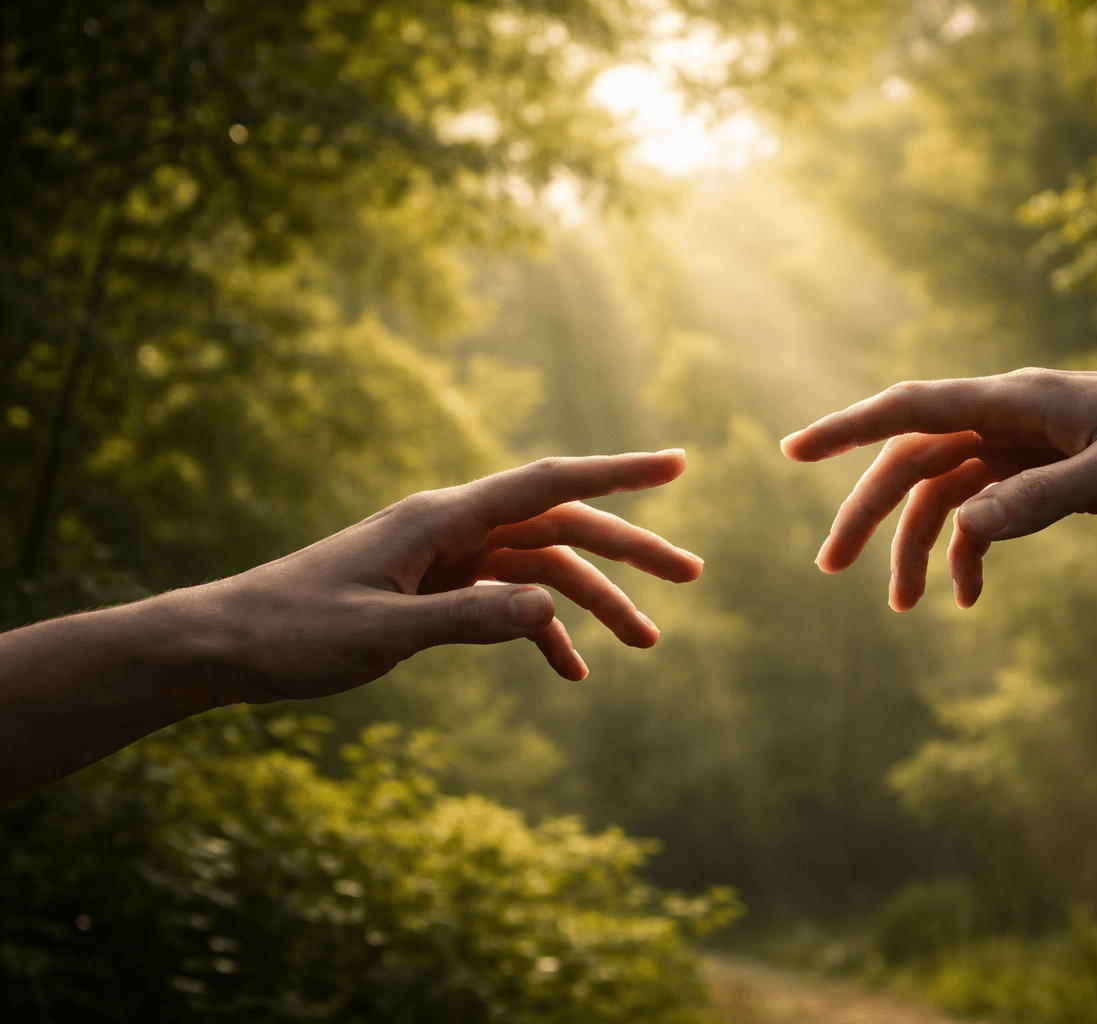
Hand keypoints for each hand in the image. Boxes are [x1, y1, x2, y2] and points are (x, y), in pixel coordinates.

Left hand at [205, 450, 702, 701]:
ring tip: (648, 642)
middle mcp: (455, 528)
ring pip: (544, 566)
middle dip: (630, 549)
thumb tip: (548, 609)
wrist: (229, 644)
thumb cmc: (294, 632)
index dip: (619, 471)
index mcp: (443, 518)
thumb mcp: (382, 632)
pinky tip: (570, 673)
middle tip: (692, 574)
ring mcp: (449, 558)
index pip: (548, 482)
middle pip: (563, 525)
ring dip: (596, 601)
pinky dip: (543, 632)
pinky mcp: (437, 590)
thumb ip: (468, 620)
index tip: (677, 464)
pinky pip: (509, 602)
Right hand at [781, 369, 1096, 609]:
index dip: (848, 428)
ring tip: (903, 607)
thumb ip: (1041, 499)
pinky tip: (969, 597)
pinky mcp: (1042, 472)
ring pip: (943, 491)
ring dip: (917, 545)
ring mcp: (1021, 446)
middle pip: (912, 459)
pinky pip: (984, 512)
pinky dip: (969, 553)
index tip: (793, 450)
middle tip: (829, 566)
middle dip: (869, 512)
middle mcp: (1006, 418)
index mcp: (1015, 400)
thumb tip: (965, 528)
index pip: (912, 408)